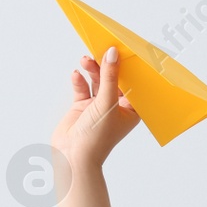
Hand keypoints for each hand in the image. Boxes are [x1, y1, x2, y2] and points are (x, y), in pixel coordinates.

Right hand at [50, 46, 140, 170]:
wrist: (73, 156)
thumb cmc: (97, 139)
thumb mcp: (106, 103)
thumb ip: (110, 77)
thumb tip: (112, 54)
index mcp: (130, 110)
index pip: (134, 84)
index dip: (130, 68)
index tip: (126, 50)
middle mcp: (116, 107)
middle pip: (114, 79)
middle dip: (107, 65)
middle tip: (101, 50)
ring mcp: (99, 106)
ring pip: (97, 81)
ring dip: (92, 69)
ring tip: (85, 59)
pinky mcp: (83, 107)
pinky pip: (83, 88)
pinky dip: (80, 80)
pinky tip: (76, 74)